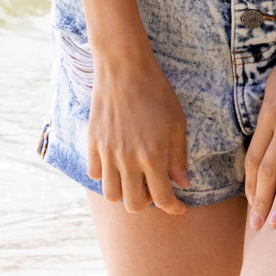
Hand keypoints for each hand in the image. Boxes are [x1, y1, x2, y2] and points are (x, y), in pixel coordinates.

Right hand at [87, 53, 189, 215]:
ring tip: (134, 178)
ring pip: (111, 194)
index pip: (163, 199)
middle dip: (148, 202)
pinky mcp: (93, 143)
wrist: (124, 67)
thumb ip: (178, 156)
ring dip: (124, 192)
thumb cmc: (156, 91)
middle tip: (155, 187)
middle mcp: (129, 159)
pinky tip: (116, 162)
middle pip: (133, 205)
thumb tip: (182, 183)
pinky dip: (106, 175)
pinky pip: (94, 174)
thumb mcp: (177, 121)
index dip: (174, 208)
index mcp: (153, 155)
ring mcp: (108, 152)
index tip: (179, 207)